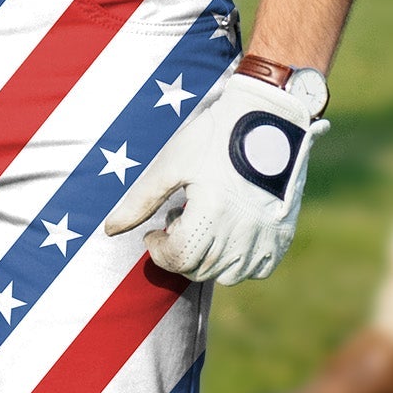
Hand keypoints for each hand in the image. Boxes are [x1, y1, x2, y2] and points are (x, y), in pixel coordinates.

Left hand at [105, 69, 329, 285]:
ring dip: (207, 260)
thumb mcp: (172, 164)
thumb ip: (141, 201)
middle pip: (199, 269)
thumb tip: (110, 230)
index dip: (158, 251)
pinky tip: (229, 236)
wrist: (268, 118)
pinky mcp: (282, 234)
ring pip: (227, 275)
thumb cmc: (214, 136)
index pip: (178, 258)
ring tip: (204, 226)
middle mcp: (241, 230)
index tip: (154, 232)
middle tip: (178, 222)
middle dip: (179, 253)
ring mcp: (265, 235)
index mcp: (211, 212)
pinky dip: (239, 263)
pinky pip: (258, 269)